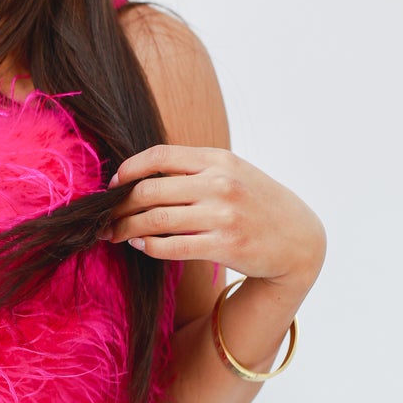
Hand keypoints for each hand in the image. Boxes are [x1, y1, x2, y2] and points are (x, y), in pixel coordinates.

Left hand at [102, 144, 325, 289]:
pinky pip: (170, 246)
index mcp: (219, 160)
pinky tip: (140, 245)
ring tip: (113, 234)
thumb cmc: (259, 204)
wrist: (299, 240)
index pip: (159, 156)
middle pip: (149, 191)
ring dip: (125, 228)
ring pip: (154, 220)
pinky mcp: (223, 245)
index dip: (128, 170)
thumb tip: (142, 175)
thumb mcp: (234, 173)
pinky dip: (148, 246)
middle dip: (118, 206)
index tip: (113, 184)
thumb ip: (195, 170)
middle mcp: (219, 184)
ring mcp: (222, 215)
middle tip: (103, 217)